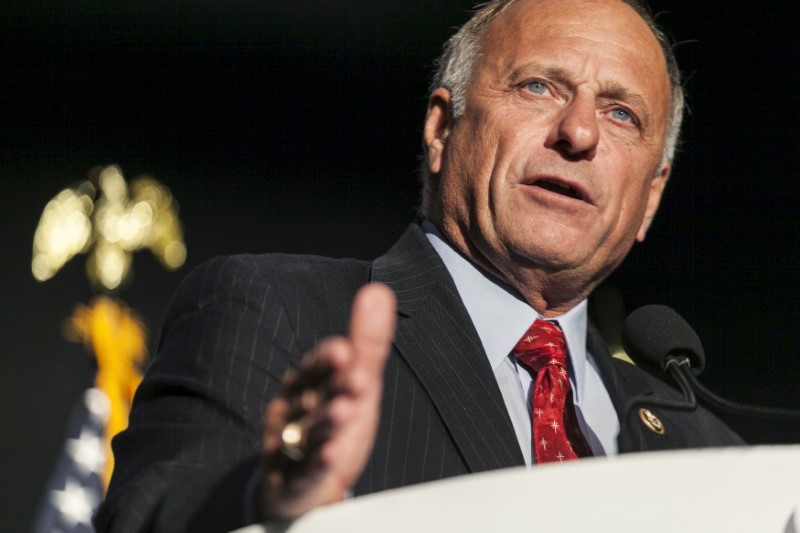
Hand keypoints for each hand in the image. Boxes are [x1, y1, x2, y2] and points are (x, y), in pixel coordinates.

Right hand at [260, 283, 395, 519]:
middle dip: (333, 385)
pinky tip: (331, 455)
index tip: (345, 350)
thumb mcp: (356, 384)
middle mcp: (293, 411)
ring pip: (307, 432)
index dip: (327, 360)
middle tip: (356, 375)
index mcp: (305, 385)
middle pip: (312, 396)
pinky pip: (303, 471)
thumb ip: (367, 343)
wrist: (302, 486)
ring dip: (325, 421)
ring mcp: (289, 447)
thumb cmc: (333, 422)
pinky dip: (316, 463)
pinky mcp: (293, 481)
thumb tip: (379, 290)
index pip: (314, 368)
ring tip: (345, 410)